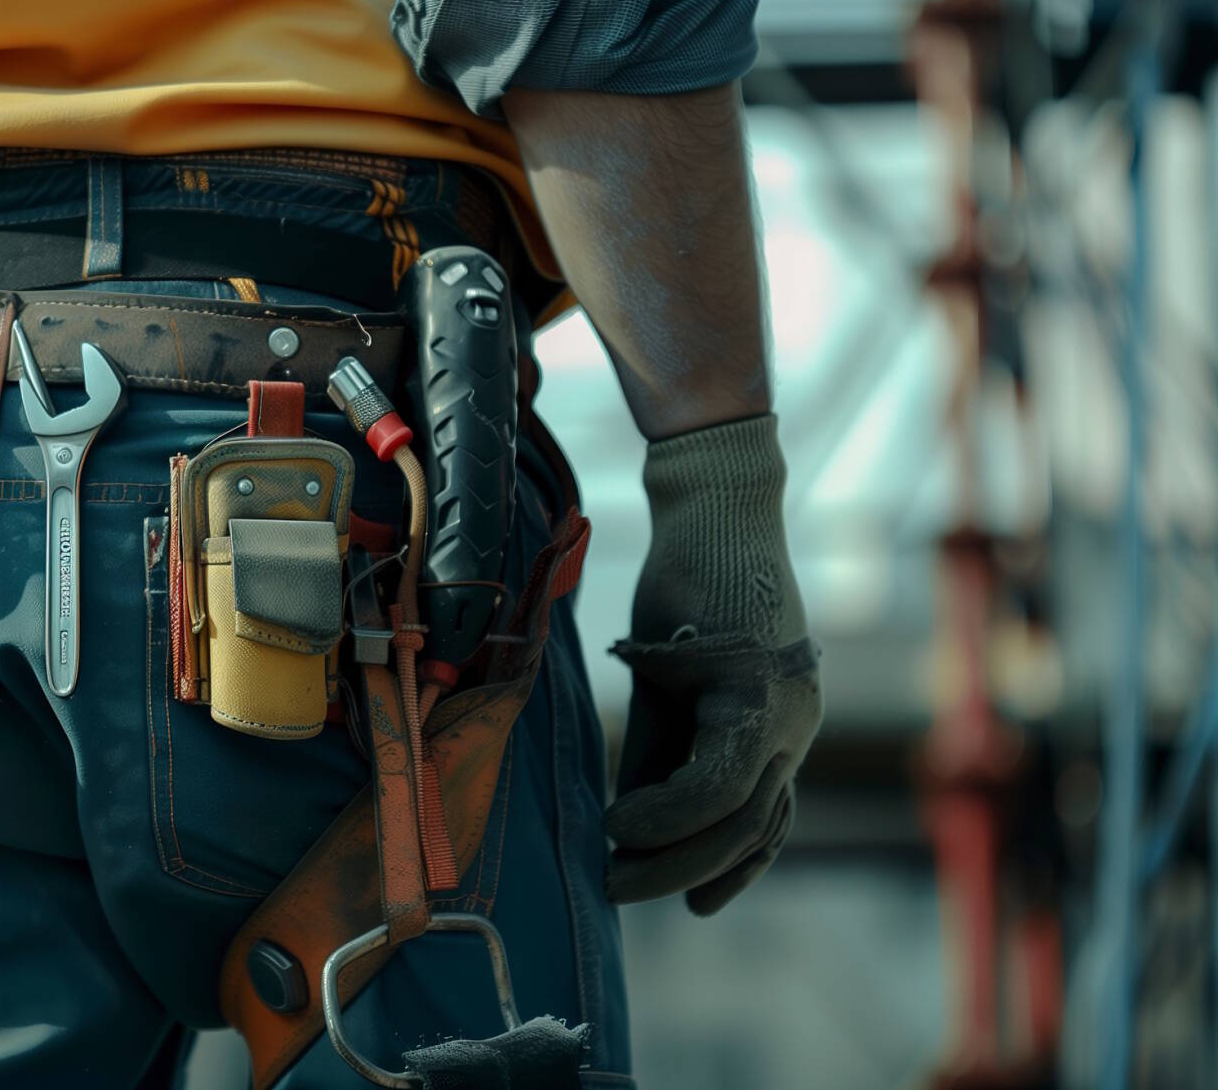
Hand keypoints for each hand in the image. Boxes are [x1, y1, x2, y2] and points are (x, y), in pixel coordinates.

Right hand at [602, 414, 821, 914]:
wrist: (708, 506)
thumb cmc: (688, 586)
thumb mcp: (668, 684)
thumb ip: (661, 750)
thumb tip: (633, 820)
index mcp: (782, 724)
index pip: (768, 820)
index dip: (732, 871)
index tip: (693, 904)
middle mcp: (797, 722)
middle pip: (752, 829)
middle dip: (683, 873)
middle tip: (622, 890)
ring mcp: (784, 704)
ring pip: (739, 812)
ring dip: (672, 850)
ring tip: (615, 860)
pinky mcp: (755, 683)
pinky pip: (720, 773)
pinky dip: (670, 808)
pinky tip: (622, 821)